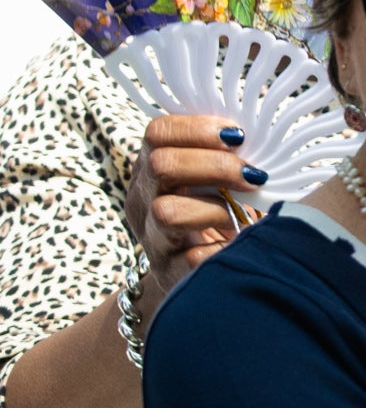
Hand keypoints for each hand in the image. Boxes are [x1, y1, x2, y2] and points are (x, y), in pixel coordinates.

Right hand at [122, 115, 250, 307]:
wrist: (202, 278)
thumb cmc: (218, 218)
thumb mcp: (212, 182)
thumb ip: (225, 156)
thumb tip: (265, 132)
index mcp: (151, 170)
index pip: (158, 133)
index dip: (198, 129)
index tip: (238, 136)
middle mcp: (143, 200)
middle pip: (161, 165)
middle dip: (215, 165)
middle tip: (253, 176)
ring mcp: (152, 238)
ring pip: (167, 211)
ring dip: (216, 210)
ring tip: (241, 217)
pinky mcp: (168, 272)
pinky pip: (194, 258)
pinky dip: (224, 251)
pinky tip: (240, 249)